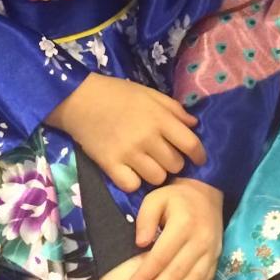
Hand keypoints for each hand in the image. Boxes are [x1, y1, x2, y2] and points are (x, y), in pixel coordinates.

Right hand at [47, 74, 205, 191]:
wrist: (80, 99)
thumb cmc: (117, 93)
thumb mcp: (149, 94)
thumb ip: (173, 109)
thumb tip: (194, 125)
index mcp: (160, 118)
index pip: (191, 145)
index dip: (199, 155)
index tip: (198, 159)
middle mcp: (147, 138)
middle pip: (176, 165)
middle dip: (174, 162)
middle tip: (164, 156)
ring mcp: (129, 153)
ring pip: (157, 178)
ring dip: (156, 173)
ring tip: (148, 164)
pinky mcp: (110, 165)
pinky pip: (133, 186)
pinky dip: (134, 181)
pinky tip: (131, 171)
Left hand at [126, 177, 223, 279]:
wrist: (206, 195)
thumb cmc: (175, 198)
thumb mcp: (156, 198)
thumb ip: (146, 218)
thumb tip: (141, 243)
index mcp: (183, 224)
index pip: (161, 255)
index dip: (145, 275)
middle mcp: (200, 239)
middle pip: (176, 272)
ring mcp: (211, 251)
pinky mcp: (216, 258)